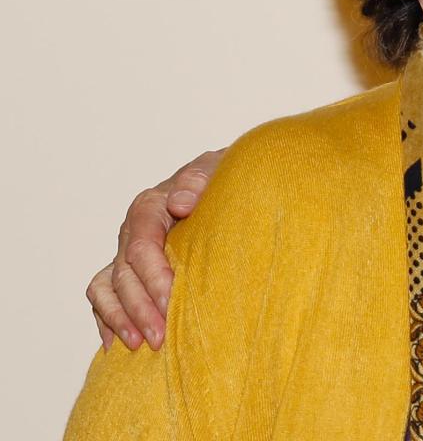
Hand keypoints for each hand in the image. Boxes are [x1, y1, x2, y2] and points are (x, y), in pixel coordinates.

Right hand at [85, 149, 224, 349]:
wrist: (225, 182)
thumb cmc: (222, 178)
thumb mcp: (216, 170)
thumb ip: (198, 180)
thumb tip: (180, 202)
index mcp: (150, 207)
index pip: (142, 247)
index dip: (153, 277)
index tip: (170, 301)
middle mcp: (132, 232)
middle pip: (124, 274)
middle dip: (139, 308)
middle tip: (160, 337)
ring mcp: (126, 252)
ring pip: (107, 288)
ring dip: (121, 319)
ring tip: (140, 345)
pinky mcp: (128, 270)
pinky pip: (104, 297)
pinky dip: (107, 320)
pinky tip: (117, 345)